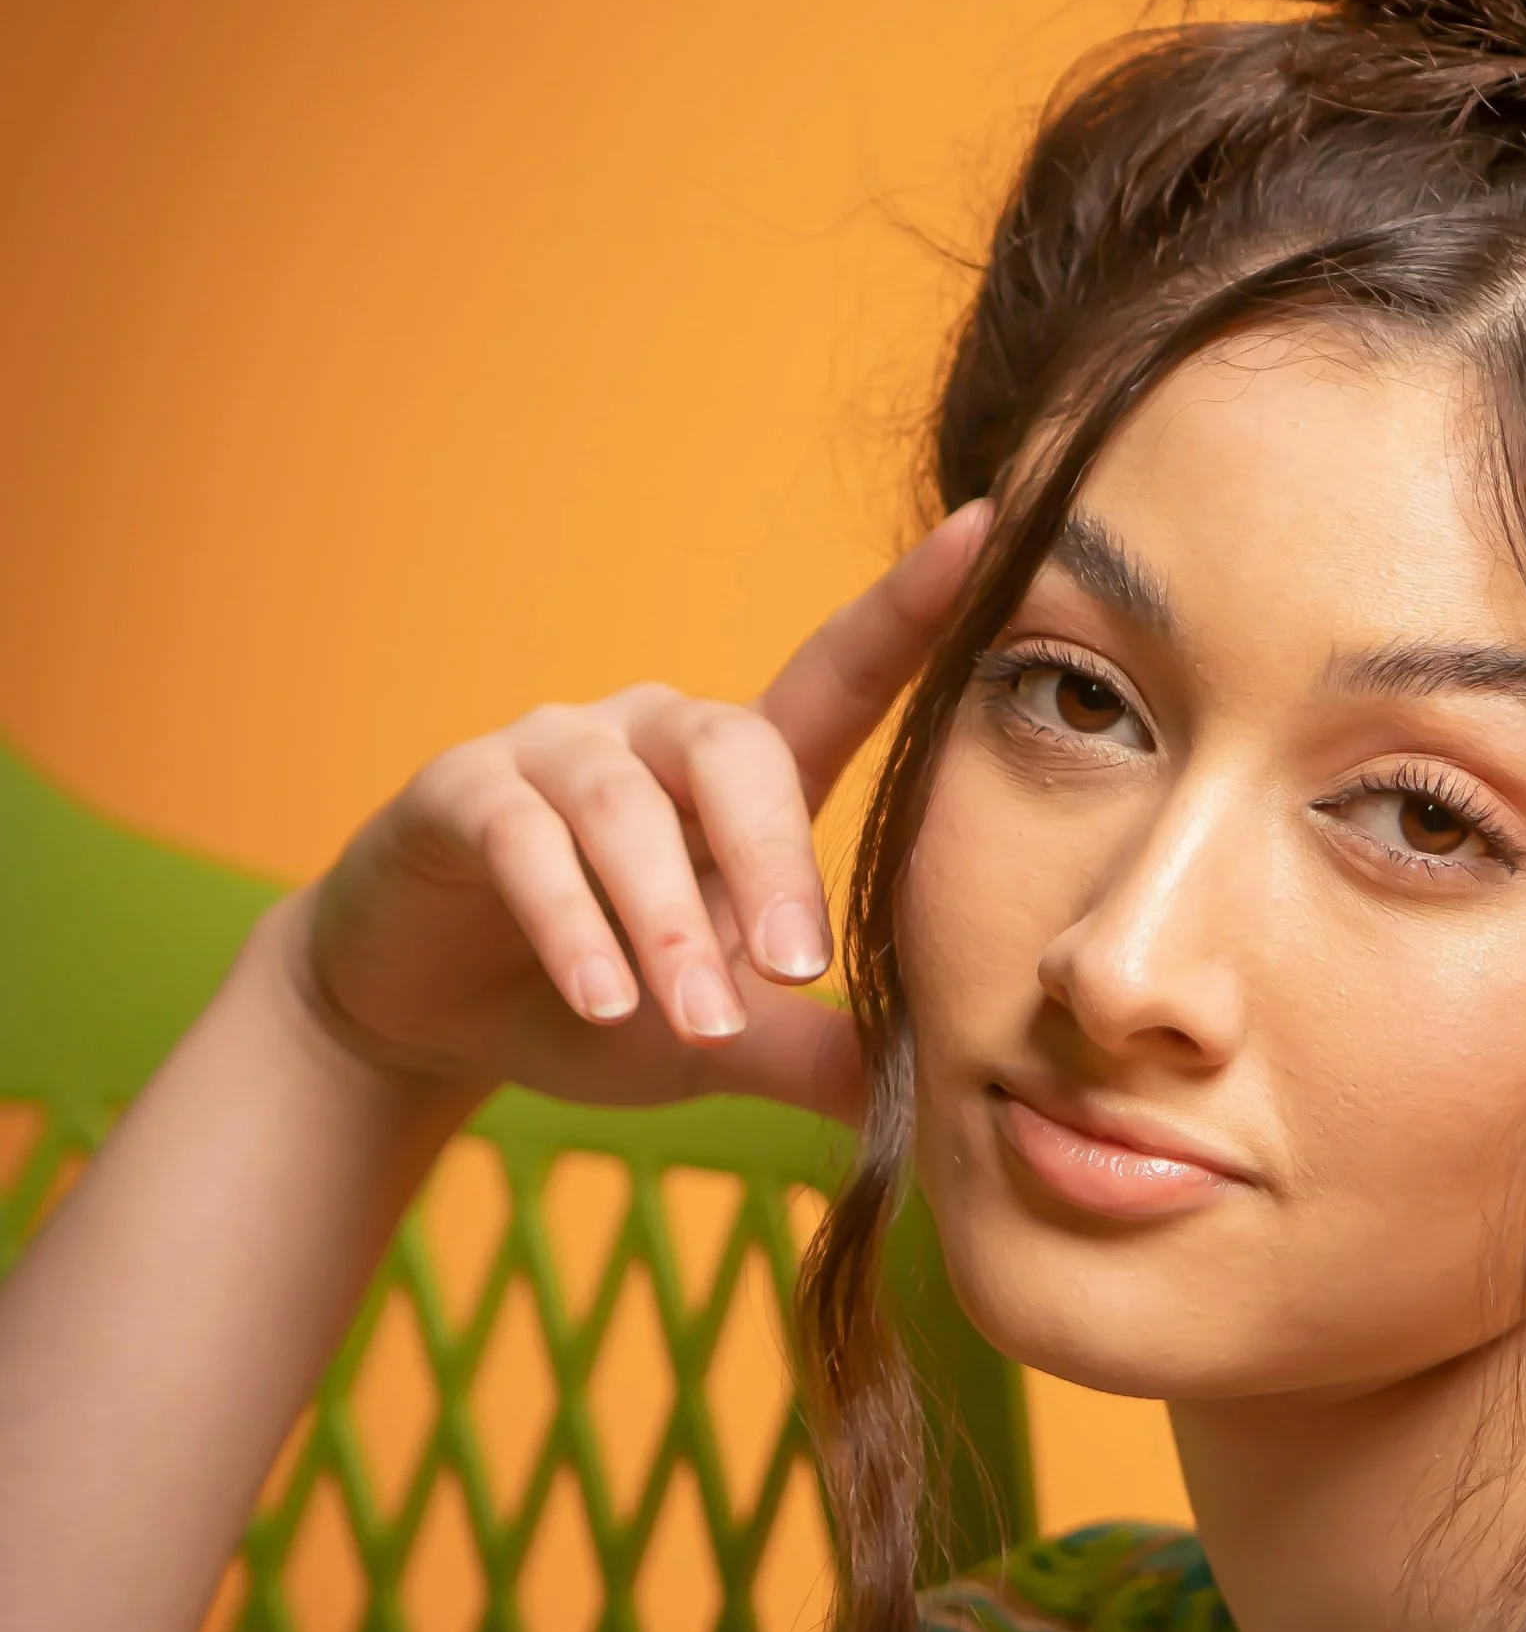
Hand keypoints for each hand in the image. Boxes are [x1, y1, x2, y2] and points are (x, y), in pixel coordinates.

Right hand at [294, 503, 987, 1118]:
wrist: (426, 1018)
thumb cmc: (601, 1002)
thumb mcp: (720, 1042)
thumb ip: (812, 1055)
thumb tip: (931, 1098)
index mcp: (739, 775)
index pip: (838, 679)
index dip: (909, 608)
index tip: (992, 533)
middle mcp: (651, 736)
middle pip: (736, 749)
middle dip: (775, 859)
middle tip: (799, 970)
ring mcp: (551, 751)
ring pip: (626, 808)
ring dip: (668, 920)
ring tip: (695, 1021)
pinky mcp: (458, 793)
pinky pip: (525, 842)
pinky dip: (572, 926)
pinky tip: (605, 1001)